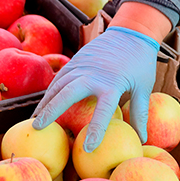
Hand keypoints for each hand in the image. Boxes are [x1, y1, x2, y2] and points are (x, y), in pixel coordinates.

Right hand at [31, 25, 159, 152]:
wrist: (131, 33)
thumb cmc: (140, 63)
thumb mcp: (144, 88)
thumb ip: (140, 113)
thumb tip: (142, 140)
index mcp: (112, 83)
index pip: (102, 111)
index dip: (96, 130)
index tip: (88, 148)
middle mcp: (93, 74)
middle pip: (67, 93)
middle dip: (51, 111)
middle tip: (38, 127)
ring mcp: (82, 64)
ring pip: (58, 84)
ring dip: (45, 101)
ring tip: (35, 119)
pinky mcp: (76, 59)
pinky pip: (59, 77)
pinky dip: (50, 91)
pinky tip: (43, 104)